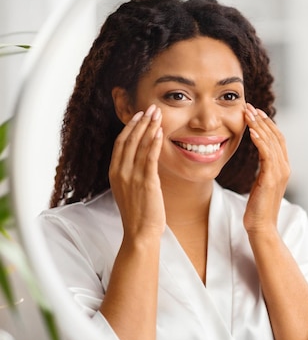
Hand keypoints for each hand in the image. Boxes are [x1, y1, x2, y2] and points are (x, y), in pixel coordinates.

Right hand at [109, 104, 164, 240]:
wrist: (140, 232)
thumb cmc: (138, 213)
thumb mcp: (129, 189)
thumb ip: (131, 173)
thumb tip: (141, 159)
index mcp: (114, 173)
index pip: (120, 143)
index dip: (130, 127)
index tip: (139, 115)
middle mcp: (120, 172)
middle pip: (129, 139)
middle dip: (141, 121)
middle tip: (151, 107)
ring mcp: (132, 177)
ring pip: (140, 145)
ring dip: (150, 127)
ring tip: (158, 114)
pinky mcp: (146, 182)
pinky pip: (150, 158)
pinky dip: (154, 143)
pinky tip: (160, 132)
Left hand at [243, 103, 289, 234]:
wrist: (262, 226)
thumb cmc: (258, 207)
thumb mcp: (262, 182)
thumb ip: (263, 168)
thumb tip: (259, 156)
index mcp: (283, 167)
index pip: (278, 139)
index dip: (267, 124)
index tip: (255, 112)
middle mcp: (284, 167)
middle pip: (276, 137)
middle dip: (262, 120)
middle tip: (250, 107)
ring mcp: (280, 173)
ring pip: (271, 143)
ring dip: (259, 126)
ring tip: (248, 114)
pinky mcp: (271, 178)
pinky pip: (267, 155)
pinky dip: (260, 142)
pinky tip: (252, 133)